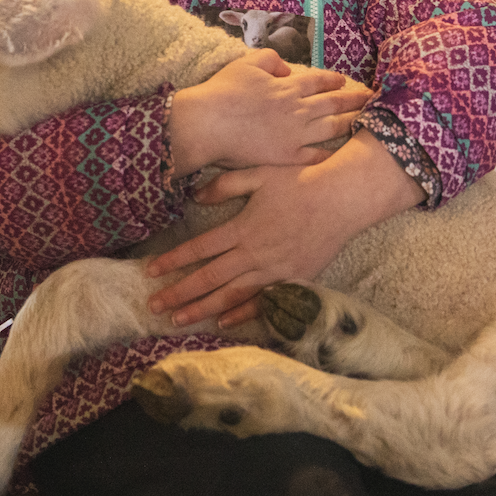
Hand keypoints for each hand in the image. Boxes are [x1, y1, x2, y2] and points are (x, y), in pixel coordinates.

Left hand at [146, 135, 426, 327]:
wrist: (345, 198)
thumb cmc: (301, 181)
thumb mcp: (259, 174)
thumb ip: (225, 185)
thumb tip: (195, 196)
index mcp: (244, 227)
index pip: (200, 248)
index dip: (173, 260)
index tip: (151, 271)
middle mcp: (256, 253)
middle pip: (210, 278)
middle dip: (179, 293)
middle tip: (154, 306)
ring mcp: (276, 270)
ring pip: (232, 295)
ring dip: (203, 309)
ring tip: (178, 319)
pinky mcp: (295, 278)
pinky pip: (263, 301)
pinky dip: (242, 313)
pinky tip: (223, 322)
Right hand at [169, 51, 371, 178]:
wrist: (206, 124)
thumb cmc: (222, 92)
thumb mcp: (246, 63)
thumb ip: (271, 59)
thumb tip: (286, 69)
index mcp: (287, 86)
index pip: (318, 81)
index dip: (335, 81)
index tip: (347, 83)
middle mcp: (297, 110)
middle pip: (333, 104)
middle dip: (355, 101)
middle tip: (373, 101)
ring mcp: (294, 135)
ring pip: (331, 128)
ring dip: (351, 123)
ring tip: (366, 123)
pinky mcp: (286, 157)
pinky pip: (314, 156)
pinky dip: (329, 155)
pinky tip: (341, 155)